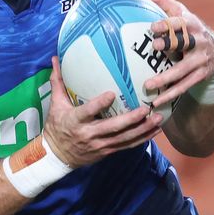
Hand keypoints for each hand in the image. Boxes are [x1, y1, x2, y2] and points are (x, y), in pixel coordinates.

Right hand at [42, 56, 162, 166]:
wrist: (57, 156)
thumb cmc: (57, 126)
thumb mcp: (55, 105)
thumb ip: (58, 82)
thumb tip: (55, 58)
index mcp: (75, 121)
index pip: (87, 112)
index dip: (99, 104)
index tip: (112, 94)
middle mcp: (89, 134)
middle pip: (113, 128)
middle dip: (131, 119)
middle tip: (146, 109)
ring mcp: (100, 144)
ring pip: (124, 138)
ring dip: (143, 129)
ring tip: (158, 119)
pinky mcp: (108, 151)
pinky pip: (127, 145)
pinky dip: (143, 138)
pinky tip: (156, 130)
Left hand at [137, 0, 213, 106]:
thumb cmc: (189, 29)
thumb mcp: (180, 13)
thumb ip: (162, 1)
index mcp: (191, 23)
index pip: (179, 23)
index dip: (168, 24)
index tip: (153, 26)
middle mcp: (198, 41)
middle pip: (183, 43)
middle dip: (170, 44)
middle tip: (155, 47)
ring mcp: (201, 59)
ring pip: (182, 70)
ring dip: (165, 78)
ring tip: (147, 85)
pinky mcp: (201, 75)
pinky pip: (184, 85)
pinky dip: (171, 93)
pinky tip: (156, 100)